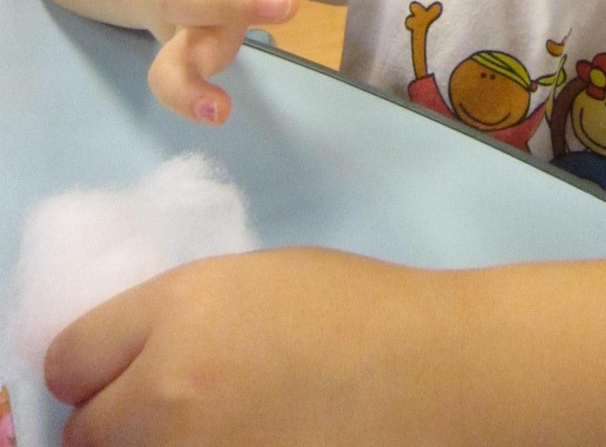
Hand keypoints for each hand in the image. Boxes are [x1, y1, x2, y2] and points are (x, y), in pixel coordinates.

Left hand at [44, 249, 461, 446]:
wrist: (431, 373)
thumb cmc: (354, 308)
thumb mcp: (253, 281)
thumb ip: (180, 314)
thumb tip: (135, 355)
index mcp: (178, 311)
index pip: (68, 360)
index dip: (89, 367)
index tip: (113, 371)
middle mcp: (168, 391)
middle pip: (86, 431)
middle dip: (116, 419)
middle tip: (164, 410)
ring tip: (220, 424)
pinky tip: (256, 439)